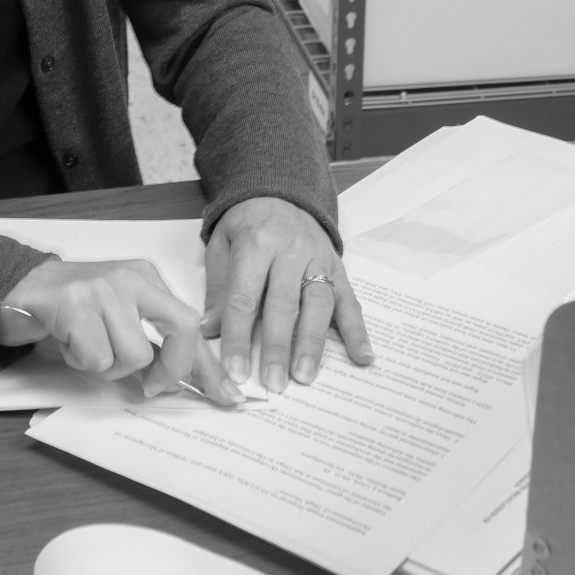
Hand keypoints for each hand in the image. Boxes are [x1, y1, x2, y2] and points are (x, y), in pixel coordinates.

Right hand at [0, 258, 240, 405]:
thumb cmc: (73, 312)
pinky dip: (83, 363)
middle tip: (151, 386)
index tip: (227, 396)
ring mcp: (103, 288)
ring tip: (89, 350)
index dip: (210, 367)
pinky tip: (70, 345)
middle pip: (182, 330)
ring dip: (110, 368)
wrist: (17, 290)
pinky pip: (97, 358)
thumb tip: (187, 383)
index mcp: (148, 279)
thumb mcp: (121, 321)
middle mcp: (131, 278)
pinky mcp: (75, 304)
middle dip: (171, 369)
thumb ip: (155, 346)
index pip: (192, 325)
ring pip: (134, 355)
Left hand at [203, 196, 374, 392]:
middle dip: (277, 348)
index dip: (239, 338)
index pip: (245, 298)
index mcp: (256, 244)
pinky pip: (349, 302)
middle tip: (273, 384)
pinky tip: (364, 357)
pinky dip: (358, 331)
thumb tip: (210, 331)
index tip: (235, 370)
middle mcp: (291, 251)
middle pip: (284, 306)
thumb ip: (218, 289)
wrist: (280, 190)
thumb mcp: (221, 246)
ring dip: (313, 344)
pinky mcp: (338, 268)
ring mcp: (319, 260)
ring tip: (306, 377)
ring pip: (318, 305)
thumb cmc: (246, 225)